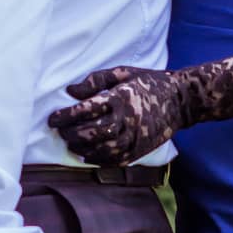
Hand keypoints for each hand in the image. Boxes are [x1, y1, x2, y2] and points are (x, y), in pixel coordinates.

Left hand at [47, 65, 188, 164]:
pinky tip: (87, 156)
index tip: (52, 118)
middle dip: (72, 133)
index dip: (66, 115)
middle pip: (93, 132)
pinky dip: (99, 160)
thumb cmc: (149, 82)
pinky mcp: (141, 149)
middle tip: (60, 132)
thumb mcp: (123, 72)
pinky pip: (116, 159)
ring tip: (71, 144)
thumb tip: (70, 90)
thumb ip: (96, 79)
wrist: (180, 100)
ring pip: (103, 148)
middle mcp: (127, 118)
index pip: (87, 109)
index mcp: (121, 96)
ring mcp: (135, 136)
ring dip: (83, 148)